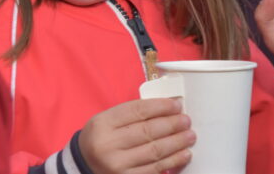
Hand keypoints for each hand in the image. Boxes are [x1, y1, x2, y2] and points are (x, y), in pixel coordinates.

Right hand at [79, 98, 195, 173]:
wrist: (84, 165)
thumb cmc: (101, 138)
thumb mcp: (107, 120)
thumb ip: (132, 114)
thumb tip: (166, 108)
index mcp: (103, 123)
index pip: (137, 111)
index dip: (160, 106)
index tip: (176, 105)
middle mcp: (108, 145)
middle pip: (148, 131)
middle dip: (172, 124)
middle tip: (186, 120)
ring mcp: (117, 165)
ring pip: (154, 151)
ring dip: (176, 143)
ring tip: (190, 135)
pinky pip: (155, 170)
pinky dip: (173, 161)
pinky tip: (183, 154)